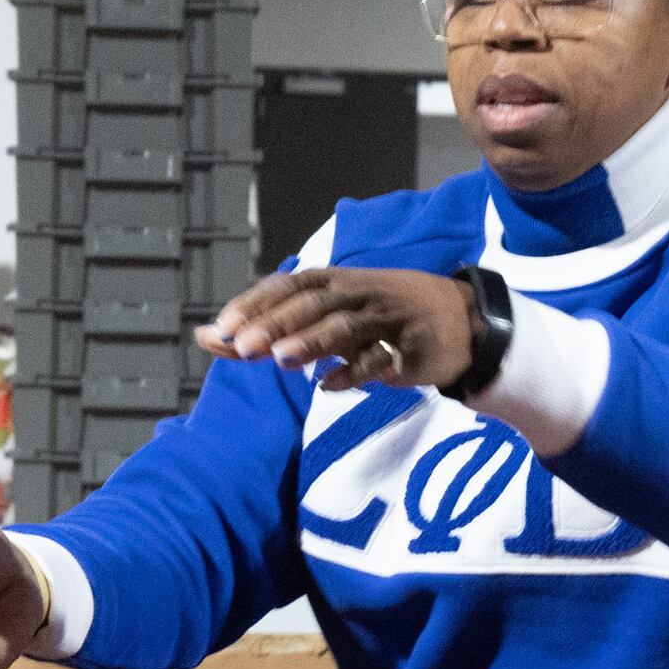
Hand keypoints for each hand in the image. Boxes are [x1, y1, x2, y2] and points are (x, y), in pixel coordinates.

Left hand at [202, 267, 472, 393]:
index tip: (223, 329)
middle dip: (276, 323)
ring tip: (281, 361)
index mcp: (333, 281)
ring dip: (312, 341)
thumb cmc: (379, 319)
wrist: (462, 321)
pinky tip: (329, 387)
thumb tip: (207, 337)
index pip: (287, 285)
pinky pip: (381, 358)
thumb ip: (270, 329)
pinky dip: (355, 372)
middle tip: (242, 348)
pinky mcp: (411, 346)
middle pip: (312, 302)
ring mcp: (386, 316)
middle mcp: (357, 291)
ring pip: (345, 324)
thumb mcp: (327, 317)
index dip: (254, 304)